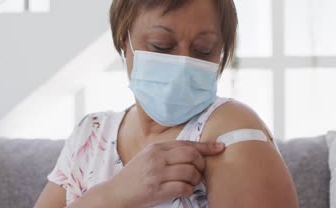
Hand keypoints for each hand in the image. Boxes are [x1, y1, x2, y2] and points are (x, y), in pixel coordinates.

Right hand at [108, 140, 224, 207]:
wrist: (115, 193)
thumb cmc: (134, 176)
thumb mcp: (148, 157)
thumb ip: (166, 153)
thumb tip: (193, 153)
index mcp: (156, 147)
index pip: (187, 143)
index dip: (206, 146)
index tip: (220, 148)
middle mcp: (157, 157)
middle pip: (191, 155)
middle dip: (201, 164)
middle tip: (199, 172)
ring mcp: (156, 174)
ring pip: (190, 172)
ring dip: (196, 179)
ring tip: (191, 183)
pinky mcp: (156, 190)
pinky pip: (183, 188)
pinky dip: (188, 190)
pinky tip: (184, 190)